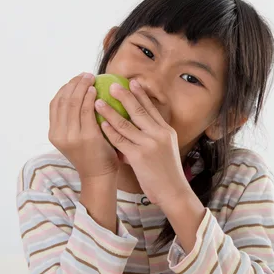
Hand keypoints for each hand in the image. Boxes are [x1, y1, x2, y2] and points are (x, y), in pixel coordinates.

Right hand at [48, 72, 118, 179]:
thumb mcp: (75, 138)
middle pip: (63, 100)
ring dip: (81, 87)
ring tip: (91, 78)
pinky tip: (95, 90)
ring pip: (73, 103)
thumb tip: (79, 96)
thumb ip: (73, 121)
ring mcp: (72, 136)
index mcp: (54, 133)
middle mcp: (59, 134)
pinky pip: (86, 111)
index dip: (65, 88)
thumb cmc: (92, 154)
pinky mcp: (87, 137)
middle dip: (73, 84)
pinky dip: (89, 98)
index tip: (76, 79)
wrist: (99, 176)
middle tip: (86, 74)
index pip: (55, 104)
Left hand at [94, 79, 190, 205]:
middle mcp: (159, 134)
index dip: (141, 94)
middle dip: (125, 96)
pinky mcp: (139, 156)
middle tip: (112, 84)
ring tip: (98, 101)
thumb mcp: (166, 149)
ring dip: (111, 111)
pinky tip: (101, 123)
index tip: (132, 82)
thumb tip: (139, 126)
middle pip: (139, 110)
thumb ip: (153, 136)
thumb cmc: (167, 172)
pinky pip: (120, 140)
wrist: (174, 191)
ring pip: (126, 123)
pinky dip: (110, 130)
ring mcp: (149, 144)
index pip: (151, 108)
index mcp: (166, 131)